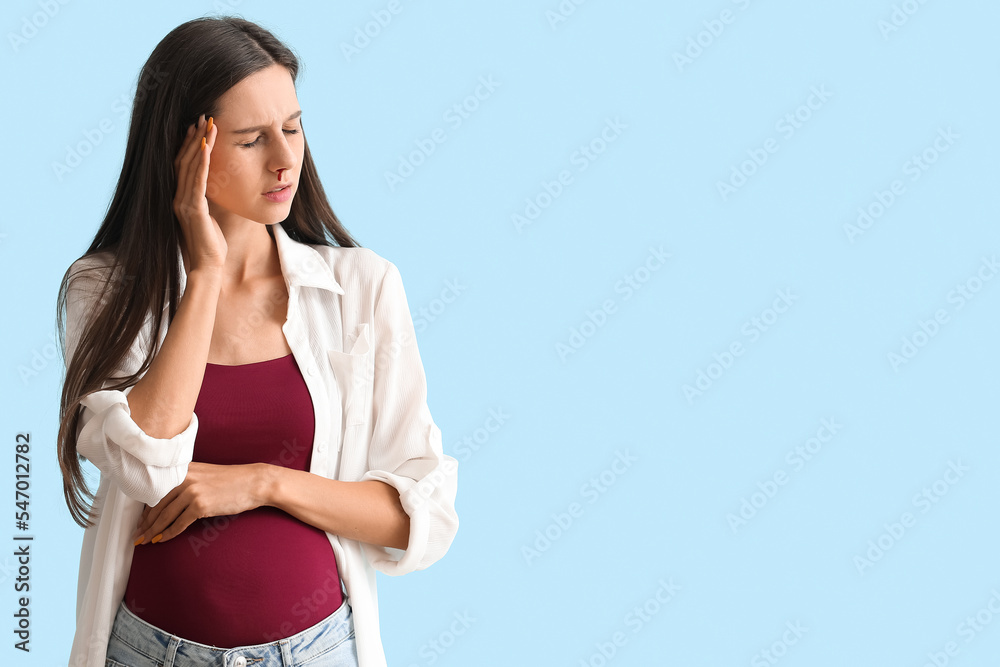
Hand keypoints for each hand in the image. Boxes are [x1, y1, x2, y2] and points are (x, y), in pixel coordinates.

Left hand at [131, 462, 269, 544]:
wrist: (254, 482)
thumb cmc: (233, 480)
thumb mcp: (206, 475)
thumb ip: (188, 482)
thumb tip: (170, 500)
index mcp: (184, 470)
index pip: (157, 490)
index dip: (145, 508)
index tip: (140, 520)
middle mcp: (185, 479)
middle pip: (157, 504)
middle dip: (145, 522)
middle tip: (137, 534)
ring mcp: (192, 491)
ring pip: (165, 515)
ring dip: (152, 530)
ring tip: (145, 540)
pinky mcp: (200, 505)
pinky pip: (178, 523)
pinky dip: (168, 533)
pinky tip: (161, 539)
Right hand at [173, 113, 226, 274]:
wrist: (208, 267)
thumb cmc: (213, 244)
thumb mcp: (210, 216)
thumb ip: (208, 200)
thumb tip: (218, 185)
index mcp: (181, 198)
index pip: (183, 165)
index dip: (189, 144)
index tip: (198, 126)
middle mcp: (177, 197)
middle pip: (184, 160)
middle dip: (194, 137)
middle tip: (203, 116)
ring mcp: (183, 203)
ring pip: (190, 167)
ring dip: (200, 144)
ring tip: (208, 124)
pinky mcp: (192, 210)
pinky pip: (197, 181)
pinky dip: (202, 162)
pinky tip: (207, 147)